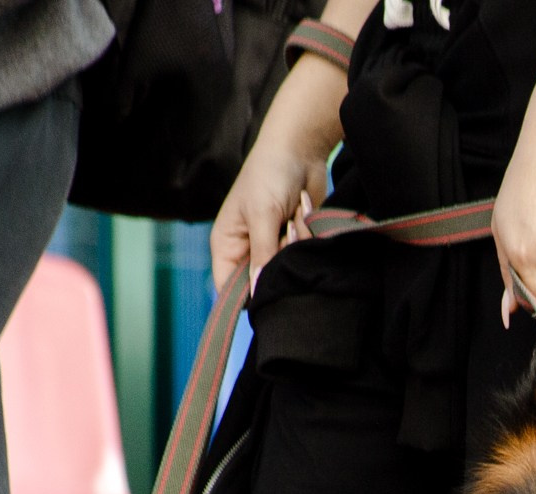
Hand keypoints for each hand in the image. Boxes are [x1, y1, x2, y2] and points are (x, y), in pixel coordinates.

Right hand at [209, 55, 343, 292]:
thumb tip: (259, 292)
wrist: (299, 150)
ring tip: (293, 215)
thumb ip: (262, 255)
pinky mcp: (295, 241)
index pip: (229, 289)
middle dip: (280, 263)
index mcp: (227, 245)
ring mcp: (273, 246)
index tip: (269, 297)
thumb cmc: (269, 175)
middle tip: (285, 233)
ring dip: (297, 244)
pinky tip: (303, 212)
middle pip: (265, 283)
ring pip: (289, 270)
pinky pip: (305, 255)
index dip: (245, 300)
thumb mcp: (263, 214)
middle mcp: (248, 250)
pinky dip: (308, 236)